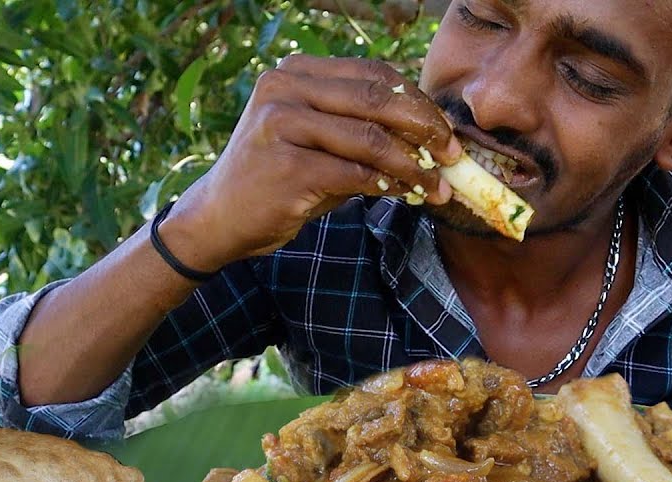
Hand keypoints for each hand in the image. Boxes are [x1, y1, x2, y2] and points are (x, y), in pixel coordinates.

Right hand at [159, 55, 462, 271]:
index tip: (446, 131)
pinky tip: (407, 194)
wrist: (218, 219)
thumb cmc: (275, 180)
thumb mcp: (316, 142)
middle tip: (453, 154)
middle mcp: (285, 88)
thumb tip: (429, 139)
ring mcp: (282, 124)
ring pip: (371, 138)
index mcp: (297, 72)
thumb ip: (362, 131)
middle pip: (378, 99)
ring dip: (413, 164)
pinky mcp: (286, 165)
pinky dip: (389, 185)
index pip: (374, 75)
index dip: (418, 102)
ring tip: (436, 185)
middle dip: (425, 128)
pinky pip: (356, 173)